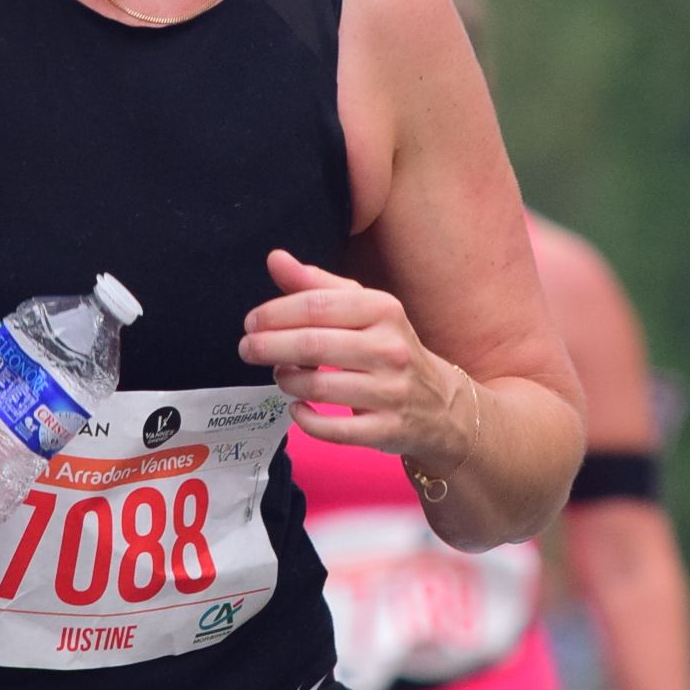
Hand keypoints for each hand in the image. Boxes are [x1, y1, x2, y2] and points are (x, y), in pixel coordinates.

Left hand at [240, 250, 476, 473]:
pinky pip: (332, 429)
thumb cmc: (389, 348)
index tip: (251, 322)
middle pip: (312, 345)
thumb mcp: (363, 308)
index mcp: (383, 309)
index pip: (315, 305)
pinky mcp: (386, 430)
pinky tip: (298, 407)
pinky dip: (305, 419)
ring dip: (287, 381)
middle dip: (268, 347)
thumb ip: (317, 284)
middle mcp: (390, 348)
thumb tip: (275, 258)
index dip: (273, 313)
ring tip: (282, 375)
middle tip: (247, 349)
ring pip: (318, 386)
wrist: (441, 405)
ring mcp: (390, 392)